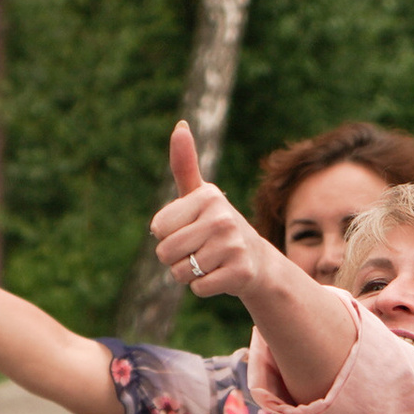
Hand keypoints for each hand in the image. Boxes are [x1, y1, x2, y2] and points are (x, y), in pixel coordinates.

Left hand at [150, 122, 272, 300]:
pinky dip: (202, 287)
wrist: (255, 259)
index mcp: (208, 197)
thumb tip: (180, 125)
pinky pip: (197, 288)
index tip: (189, 228)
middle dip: (175, 257)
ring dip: (188, 273)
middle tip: (198, 249)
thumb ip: (184, 164)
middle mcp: (223, 218)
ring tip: (209, 261)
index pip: (158, 228)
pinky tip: (219, 274)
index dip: (167, 233)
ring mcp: (234, 246)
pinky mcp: (240, 273)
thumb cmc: (216, 224)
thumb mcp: (199, 195)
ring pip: (180, 273)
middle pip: (165, 252)